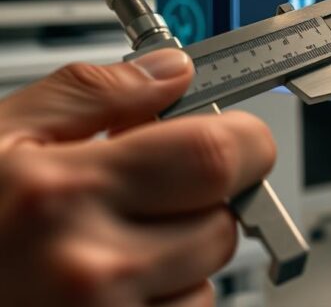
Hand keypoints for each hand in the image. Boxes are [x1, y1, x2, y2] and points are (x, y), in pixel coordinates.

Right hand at [0, 49, 275, 306]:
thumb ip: (86, 95)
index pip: (220, 156)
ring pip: (206, 280)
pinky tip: (105, 292)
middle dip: (200, 200)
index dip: (243, 140)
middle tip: (148, 194)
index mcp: (63, 195)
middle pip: (223, 221)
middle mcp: (92, 271)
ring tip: (107, 249)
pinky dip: (161, 303)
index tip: (236, 138)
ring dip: (178, 259)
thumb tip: (171, 71)